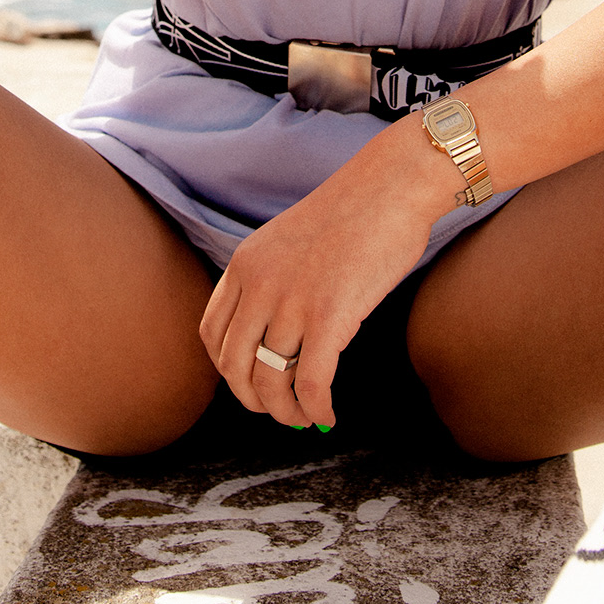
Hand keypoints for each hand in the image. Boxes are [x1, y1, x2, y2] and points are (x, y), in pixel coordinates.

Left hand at [198, 112, 462, 429]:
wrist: (391, 185)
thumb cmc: (352, 213)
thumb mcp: (288, 241)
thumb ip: (271, 281)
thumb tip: (276, 338)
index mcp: (244, 263)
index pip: (212, 335)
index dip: (229, 370)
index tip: (252, 382)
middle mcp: (259, 284)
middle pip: (234, 366)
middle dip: (254, 400)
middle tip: (279, 410)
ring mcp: (292, 300)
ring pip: (270, 382)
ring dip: (286, 412)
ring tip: (305, 417)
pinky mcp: (330, 315)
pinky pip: (311, 383)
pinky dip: (316, 410)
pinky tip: (328, 416)